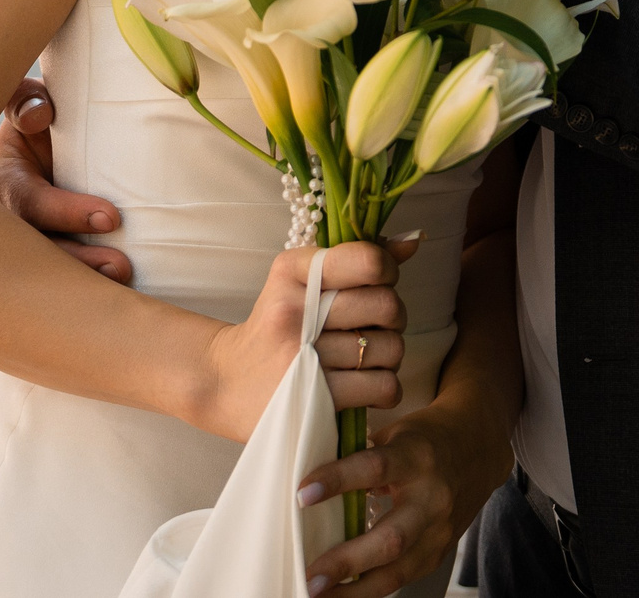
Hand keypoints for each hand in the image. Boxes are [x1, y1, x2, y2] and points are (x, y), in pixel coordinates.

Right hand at [0, 79, 132, 282]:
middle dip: (78, 262)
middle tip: (120, 266)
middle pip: (40, 251)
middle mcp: (17, 222)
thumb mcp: (30, 103)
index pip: (30, 203)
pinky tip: (123, 300)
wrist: (59, 141)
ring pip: (53, 273)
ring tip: (124, 279)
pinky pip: (71, 281)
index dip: (66, 213)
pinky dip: (95, 291)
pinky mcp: (58, 260)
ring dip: (88, 281)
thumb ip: (26, 100)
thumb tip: (41, 114)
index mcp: (11, 183)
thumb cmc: (48, 120)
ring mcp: (36, 245)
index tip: (111, 219)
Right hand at [195, 240, 415, 441]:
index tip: (377, 283)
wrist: (225, 381)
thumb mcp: (303, 281)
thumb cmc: (278, 326)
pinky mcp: (313, 396)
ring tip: (363, 358)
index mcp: (292, 270)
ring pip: (390, 348)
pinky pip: (383, 386)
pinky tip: (363, 385)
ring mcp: (301, 355)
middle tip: (372, 326)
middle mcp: (295, 308)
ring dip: (388, 356)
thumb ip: (358, 259)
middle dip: (393, 318)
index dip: (387, 271)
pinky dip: (384, 388)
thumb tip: (413, 242)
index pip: (367, 260)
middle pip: (387, 306)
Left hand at [297, 397, 507, 597]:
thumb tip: (312, 480)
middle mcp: (432, 497)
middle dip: (347, 561)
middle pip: (391, 538)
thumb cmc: (424, 438)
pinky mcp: (439, 552)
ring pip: (398, 570)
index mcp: (417, 456)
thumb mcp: (394, 432)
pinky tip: (342, 594)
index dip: (338, 480)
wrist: (478, 449)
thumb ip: (358, 453)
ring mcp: (440, 530)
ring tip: (317, 593)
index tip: (302, 493)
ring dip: (354, 589)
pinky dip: (370, 589)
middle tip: (309, 574)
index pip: (374, 468)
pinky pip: (403, 579)